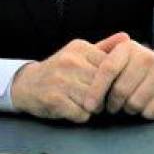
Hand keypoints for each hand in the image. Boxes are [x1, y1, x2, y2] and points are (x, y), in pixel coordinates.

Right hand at [11, 33, 129, 122]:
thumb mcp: (79, 54)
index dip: (112, 80)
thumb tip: (127, 38)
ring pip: (95, 101)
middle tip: (96, 97)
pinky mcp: (55, 99)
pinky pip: (82, 114)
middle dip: (104, 95)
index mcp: (80, 48)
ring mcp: (61, 80)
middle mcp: (70, 61)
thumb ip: (104, 47)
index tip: (108, 85)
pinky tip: (73, 109)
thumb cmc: (59, 70)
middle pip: (103, 85)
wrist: (26, 84)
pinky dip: (81, 116)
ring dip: (93, 107)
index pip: (110, 67)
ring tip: (84, 102)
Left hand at [84, 39, 153, 119]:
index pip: (107, 69)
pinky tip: (144, 106)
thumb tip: (78, 68)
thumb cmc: (134, 66)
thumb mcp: (119, 56)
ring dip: (128, 109)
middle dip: (112, 103)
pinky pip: (150, 111)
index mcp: (128, 48)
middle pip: (120, 90)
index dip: (96, 89)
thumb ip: (100, 59)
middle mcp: (146, 57)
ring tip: (128, 104)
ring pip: (134, 103)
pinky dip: (144, 114)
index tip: (88, 106)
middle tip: (112, 105)